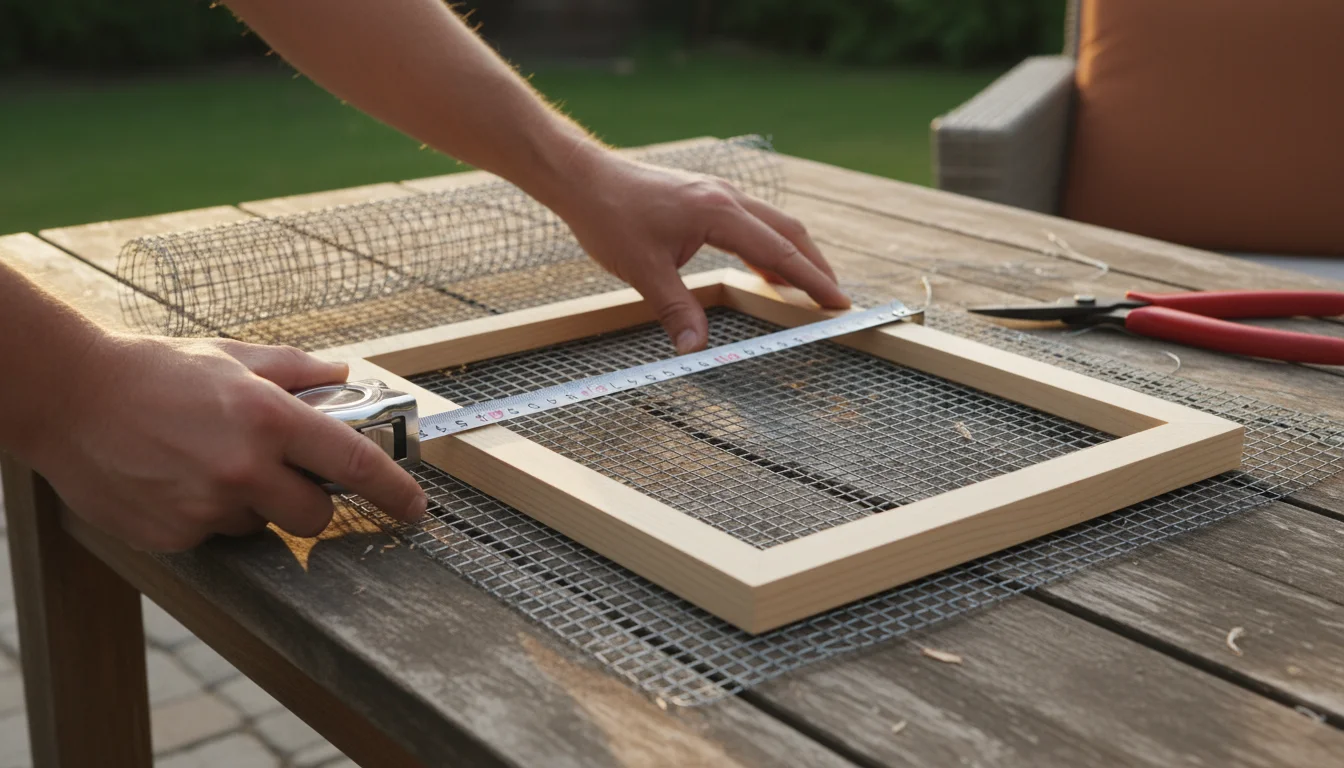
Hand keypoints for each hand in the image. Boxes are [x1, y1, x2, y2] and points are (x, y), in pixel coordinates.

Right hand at [28, 333, 426, 551]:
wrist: (69, 397)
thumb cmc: (154, 371)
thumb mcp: (233, 358)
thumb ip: (296, 371)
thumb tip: (346, 377)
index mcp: (269, 418)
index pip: (354, 465)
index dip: (394, 491)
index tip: (415, 508)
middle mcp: (244, 468)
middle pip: (316, 516)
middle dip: (311, 502)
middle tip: (283, 475)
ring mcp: (206, 507)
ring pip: (262, 528)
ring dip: (253, 507)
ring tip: (210, 465)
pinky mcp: (173, 535)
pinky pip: (215, 538)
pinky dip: (208, 517)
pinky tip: (178, 480)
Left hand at [554, 151, 849, 352]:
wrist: (584, 179)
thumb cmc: (610, 217)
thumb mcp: (643, 271)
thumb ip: (676, 310)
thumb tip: (696, 350)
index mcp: (719, 212)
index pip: (779, 250)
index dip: (812, 280)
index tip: (838, 302)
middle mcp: (727, 197)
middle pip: (789, 232)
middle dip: (815, 267)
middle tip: (833, 301)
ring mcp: (718, 193)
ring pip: (773, 224)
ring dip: (794, 255)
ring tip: (807, 289)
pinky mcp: (706, 196)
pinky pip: (751, 222)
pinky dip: (768, 246)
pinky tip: (765, 270)